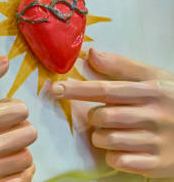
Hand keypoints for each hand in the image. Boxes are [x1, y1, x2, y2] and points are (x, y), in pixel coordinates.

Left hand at [50, 48, 173, 177]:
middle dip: (94, 116)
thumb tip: (91, 54)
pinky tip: (120, 148)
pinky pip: (121, 161)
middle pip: (104, 116)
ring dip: (100, 136)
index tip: (55, 88)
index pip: (106, 89)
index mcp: (150, 91)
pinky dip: (113, 155)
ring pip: (108, 139)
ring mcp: (157, 142)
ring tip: (109, 131)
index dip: (78, 89)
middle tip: (100, 115)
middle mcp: (154, 116)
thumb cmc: (173, 100)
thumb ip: (122, 66)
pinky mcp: (159, 165)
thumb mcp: (155, 77)